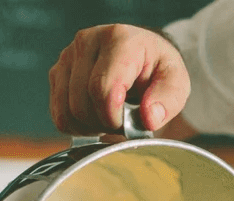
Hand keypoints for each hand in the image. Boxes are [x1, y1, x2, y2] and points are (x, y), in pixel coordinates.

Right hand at [49, 24, 189, 134]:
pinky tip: (94, 118)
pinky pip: (58, 115)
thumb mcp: (176, 83)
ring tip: (109, 119)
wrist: (140, 57)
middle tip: (123, 122)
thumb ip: (167, 100)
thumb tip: (148, 118)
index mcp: (119, 39)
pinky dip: (77, 126)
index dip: (113, 117)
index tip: (128, 124)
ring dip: (90, 127)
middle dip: (103, 124)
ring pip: (67, 112)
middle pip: (81, 104)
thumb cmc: (157, 70)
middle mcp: (87, 42)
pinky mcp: (56, 72)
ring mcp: (67, 57)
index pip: (102, 88)